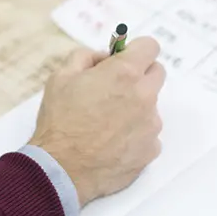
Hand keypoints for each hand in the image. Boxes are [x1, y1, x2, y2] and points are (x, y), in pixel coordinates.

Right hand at [29, 37, 165, 205]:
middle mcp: (144, 96)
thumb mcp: (61, 77)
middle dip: (139, 76)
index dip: (136, 50)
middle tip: (115, 89)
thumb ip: (85, 57)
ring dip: (135, 108)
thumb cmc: (59, 122)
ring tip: (106, 123)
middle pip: (157, 73)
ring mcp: (151, 124)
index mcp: (124, 73)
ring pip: (151, 106)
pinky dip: (135, 134)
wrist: (61, 168)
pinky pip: (149, 134)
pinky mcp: (151, 149)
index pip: (150, 47)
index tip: (125, 59)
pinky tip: (112, 142)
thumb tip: (103, 57)